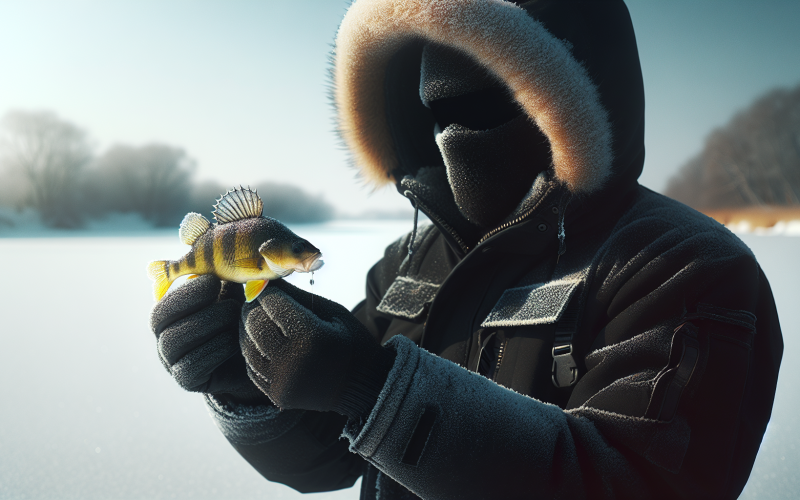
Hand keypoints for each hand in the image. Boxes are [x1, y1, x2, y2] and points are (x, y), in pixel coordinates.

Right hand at [150, 274, 268, 404]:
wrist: (260, 358)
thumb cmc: (243, 318)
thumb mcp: (233, 292)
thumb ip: (222, 275)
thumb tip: (214, 250)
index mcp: (171, 312)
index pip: (163, 300)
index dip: (185, 289)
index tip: (214, 279)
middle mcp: (164, 335)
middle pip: (159, 318)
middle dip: (192, 303)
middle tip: (224, 295)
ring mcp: (172, 360)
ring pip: (174, 340)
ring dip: (207, 323)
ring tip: (235, 315)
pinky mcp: (187, 380)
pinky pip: (192, 365)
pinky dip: (216, 349)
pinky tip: (236, 340)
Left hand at [240, 279, 394, 416]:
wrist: (363, 387)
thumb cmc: (352, 344)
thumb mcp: (333, 313)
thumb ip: (299, 296)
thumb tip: (270, 279)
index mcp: (310, 336)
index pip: (273, 304)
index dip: (268, 292)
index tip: (269, 286)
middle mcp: (292, 361)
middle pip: (255, 324)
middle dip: (254, 308)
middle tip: (258, 299)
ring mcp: (282, 382)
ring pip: (248, 347)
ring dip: (249, 329)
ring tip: (258, 318)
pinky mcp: (277, 395)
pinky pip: (252, 368)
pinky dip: (252, 352)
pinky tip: (261, 341)